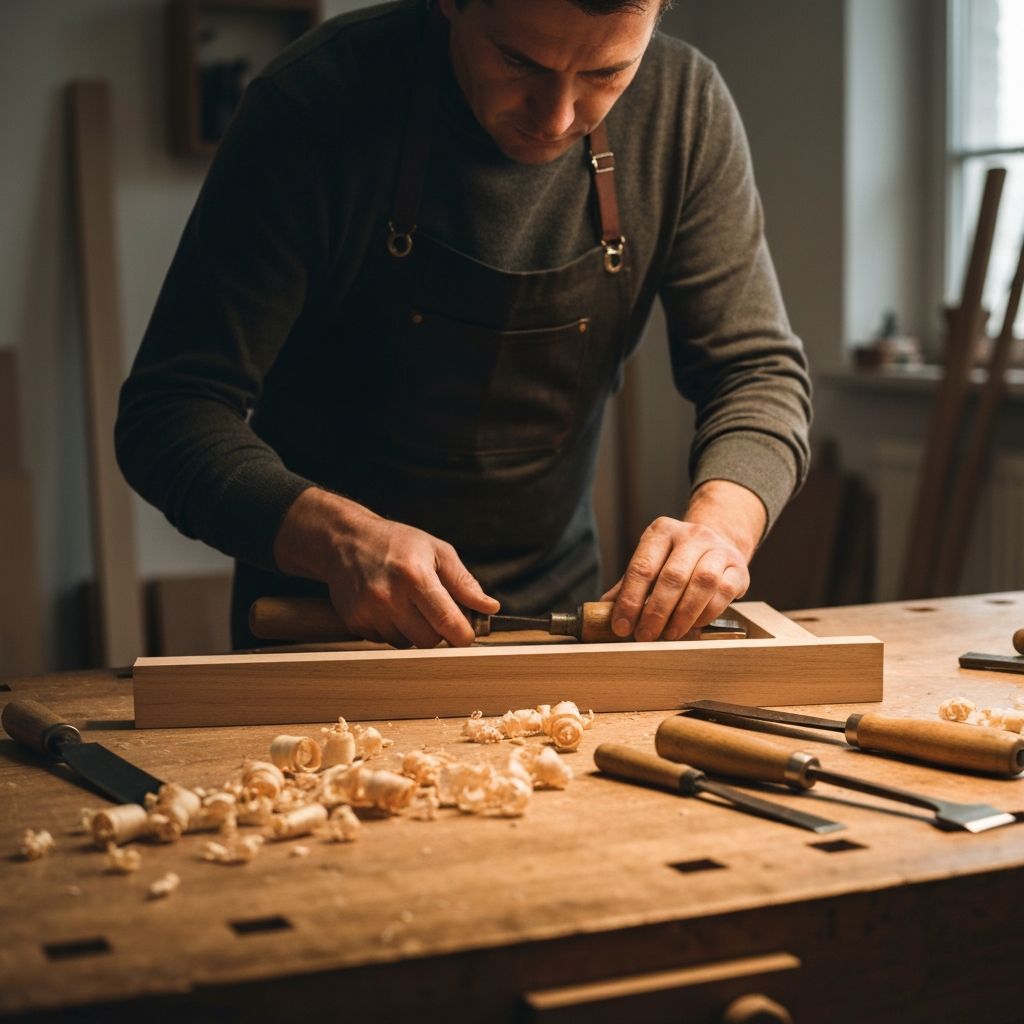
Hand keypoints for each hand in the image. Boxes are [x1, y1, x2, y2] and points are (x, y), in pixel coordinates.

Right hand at [273, 488, 499, 647]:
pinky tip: (389, 607)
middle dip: (439, 632)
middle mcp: (389, 596)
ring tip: (408, 604)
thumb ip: (464, 582)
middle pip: (428, 640)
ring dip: (414, 631)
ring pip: (407, 644)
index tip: (467, 634)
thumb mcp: (437, 551)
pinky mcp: (354, 622)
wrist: (346, 540)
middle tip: (436, 612)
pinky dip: (394, 630)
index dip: (463, 634)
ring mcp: (369, 611)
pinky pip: (385, 641)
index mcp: (415, 576)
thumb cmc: (398, 543)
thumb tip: (490, 608)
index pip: (447, 621)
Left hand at [602, 480, 764, 640]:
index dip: (630, 600)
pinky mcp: (738, 567)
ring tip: (669, 635)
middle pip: (672, 576)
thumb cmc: (675, 560)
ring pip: (702, 583)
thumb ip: (627, 585)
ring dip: (683, 615)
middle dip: (656, 612)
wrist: (717, 545)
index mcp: (661, 531)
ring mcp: (718, 549)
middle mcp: (691, 534)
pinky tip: (693, 626)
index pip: (642, 567)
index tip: (621, 626)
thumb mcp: (650, 564)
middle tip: (645, 636)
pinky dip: (706, 613)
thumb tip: (602, 611)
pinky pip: (723, 592)